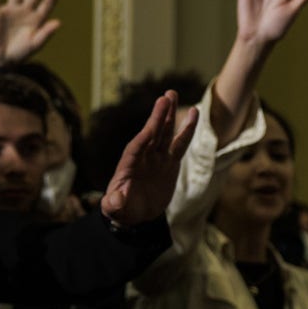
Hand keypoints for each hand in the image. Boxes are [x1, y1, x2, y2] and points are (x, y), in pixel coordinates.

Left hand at [101, 90, 198, 225]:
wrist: (136, 214)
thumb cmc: (123, 210)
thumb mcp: (114, 208)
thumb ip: (113, 203)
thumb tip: (114, 200)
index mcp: (129, 165)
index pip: (137, 147)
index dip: (146, 135)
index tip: (153, 123)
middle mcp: (143, 157)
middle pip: (152, 133)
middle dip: (158, 116)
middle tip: (165, 96)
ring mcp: (157, 158)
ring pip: (165, 133)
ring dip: (169, 115)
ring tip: (172, 94)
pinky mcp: (170, 162)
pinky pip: (180, 144)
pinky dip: (187, 130)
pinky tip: (194, 114)